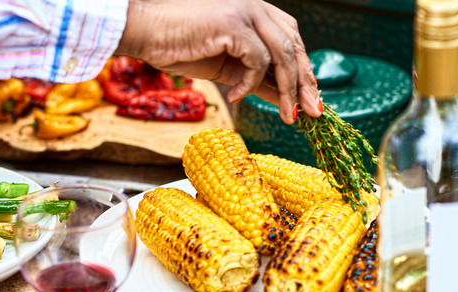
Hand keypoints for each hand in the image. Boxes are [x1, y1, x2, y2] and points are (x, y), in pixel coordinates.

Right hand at [117, 0, 321, 123]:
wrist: (144, 33)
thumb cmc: (178, 47)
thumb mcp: (227, 68)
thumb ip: (256, 77)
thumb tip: (283, 98)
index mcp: (256, 12)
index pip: (292, 40)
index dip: (304, 70)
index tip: (310, 99)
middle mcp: (256, 7)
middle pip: (295, 46)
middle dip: (305, 83)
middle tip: (313, 113)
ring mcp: (246, 11)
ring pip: (283, 54)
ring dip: (287, 90)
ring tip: (288, 115)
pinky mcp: (234, 24)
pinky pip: (257, 61)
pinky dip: (250, 84)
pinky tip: (236, 97)